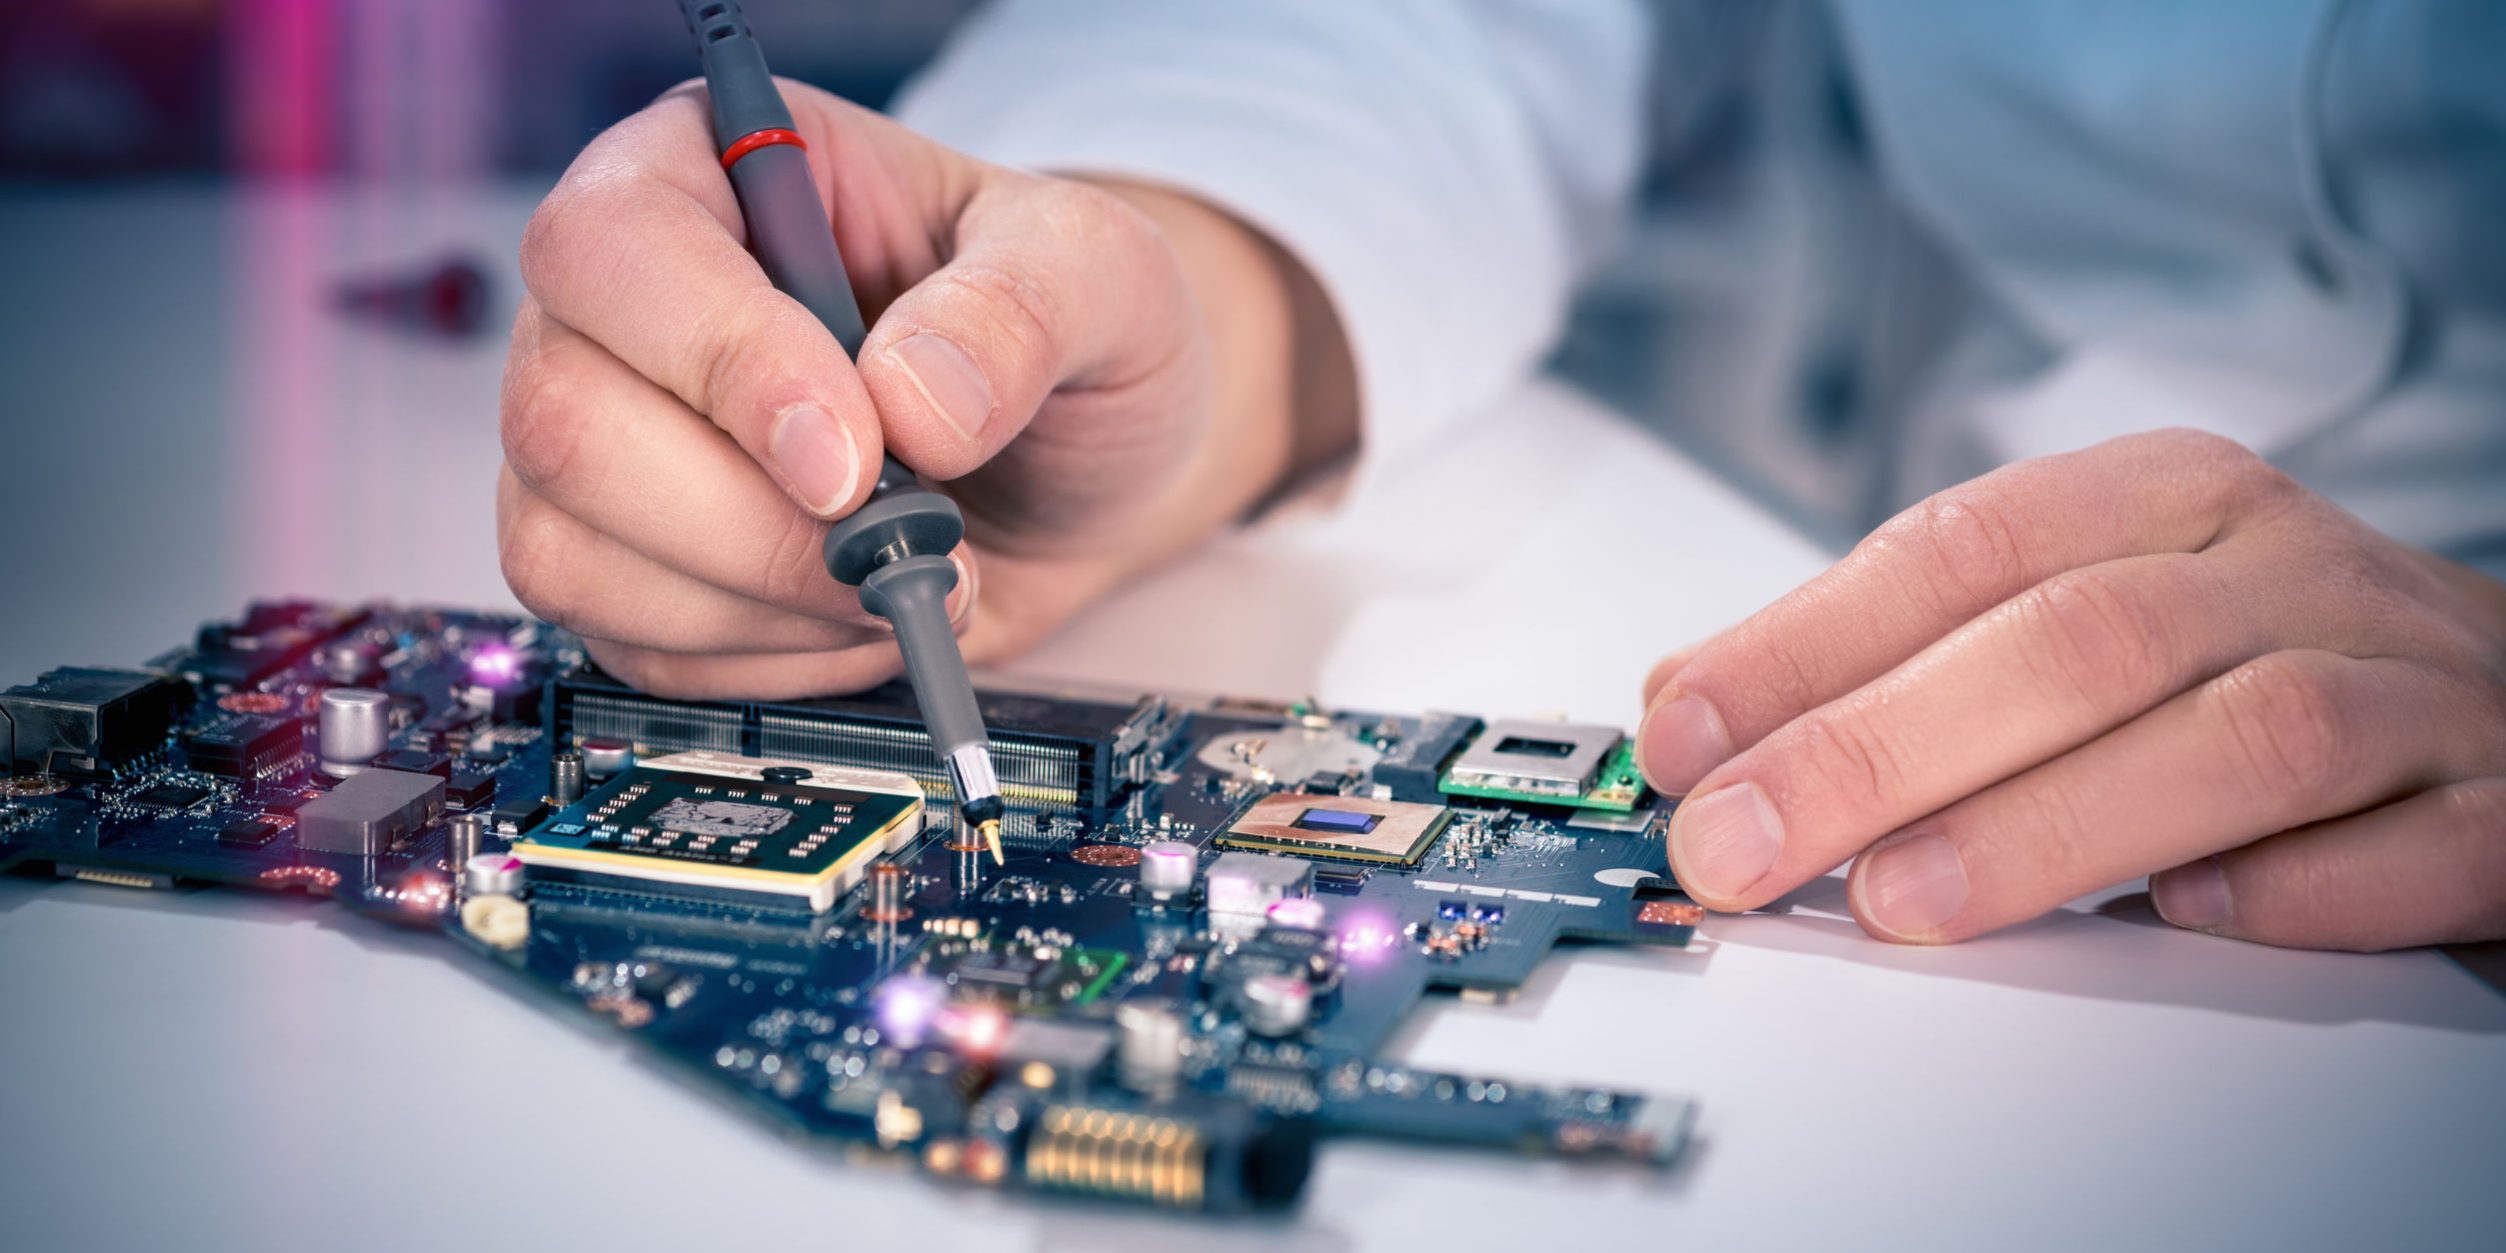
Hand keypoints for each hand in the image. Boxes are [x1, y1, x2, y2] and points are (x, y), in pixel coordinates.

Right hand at [499, 80, 1351, 697]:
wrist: (1090, 458)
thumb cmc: (1072, 329)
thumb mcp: (1101, 274)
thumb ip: (1023, 311)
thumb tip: (910, 402)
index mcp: (709, 169)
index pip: (614, 248)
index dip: (721, 362)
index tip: (855, 458)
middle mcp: (621, 303)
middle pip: (564, 419)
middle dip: (750, 522)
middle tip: (905, 539)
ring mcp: (604, 440)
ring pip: (572, 552)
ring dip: (766, 601)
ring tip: (904, 572)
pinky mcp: (622, 567)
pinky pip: (636, 645)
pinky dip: (771, 656)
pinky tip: (857, 613)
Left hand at [1637, 429, 2505, 950]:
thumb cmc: (2265, 654)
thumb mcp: (2088, 605)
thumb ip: (1904, 650)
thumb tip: (1694, 706)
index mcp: (2170, 500)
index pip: (1961, 550)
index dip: (1806, 646)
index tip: (1684, 737)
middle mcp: (2287, 572)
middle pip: (2072, 641)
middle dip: (1880, 749)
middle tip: (1743, 842)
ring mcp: (2412, 685)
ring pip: (2236, 738)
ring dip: (2053, 826)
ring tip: (1907, 897)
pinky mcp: (2503, 807)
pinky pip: (2418, 847)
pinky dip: (2300, 890)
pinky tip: (2186, 921)